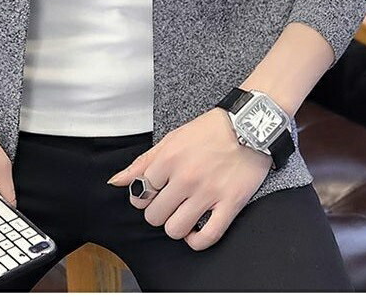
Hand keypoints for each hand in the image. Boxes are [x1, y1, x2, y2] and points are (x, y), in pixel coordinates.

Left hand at [106, 108, 271, 250]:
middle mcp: (186, 178)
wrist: (250, 125)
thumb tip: (116, 181)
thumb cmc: (209, 130)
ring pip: (175, 230)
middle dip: (159, 212)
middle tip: (170, 202)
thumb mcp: (172, 138)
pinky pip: (207, 238)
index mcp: (169, 159)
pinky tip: (197, 229)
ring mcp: (208, 193)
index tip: (154, 194)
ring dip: (177, 226)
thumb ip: (143, 162)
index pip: (140, 195)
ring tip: (184, 214)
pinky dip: (197, 240)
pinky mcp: (230, 204)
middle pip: (155, 216)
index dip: (144, 197)